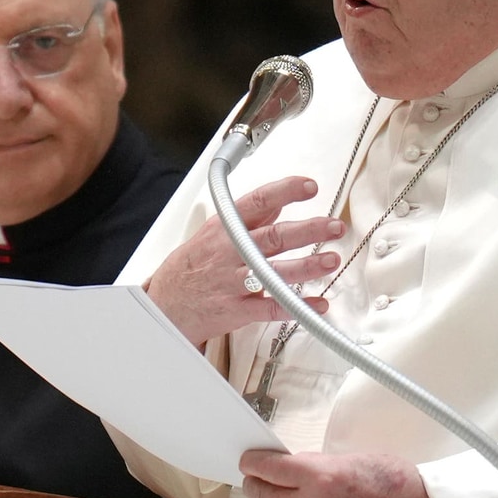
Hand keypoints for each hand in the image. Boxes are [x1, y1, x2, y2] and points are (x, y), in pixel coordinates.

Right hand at [145, 176, 344, 345]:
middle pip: (274, 236)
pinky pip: (272, 309)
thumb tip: (277, 205)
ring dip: (307, 266)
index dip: (285, 192)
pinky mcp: (237, 310)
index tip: (309, 186)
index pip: (257, 202)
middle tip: (335, 227)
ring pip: (275, 272)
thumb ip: (246, 220)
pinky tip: (318, 304)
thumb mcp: (211, 235)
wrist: (163, 307)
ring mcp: (233, 282)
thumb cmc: (189, 270)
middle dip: (309, 230)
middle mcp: (229, 253)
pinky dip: (297, 307)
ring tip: (331, 260)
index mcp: (223, 230)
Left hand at [240, 450, 452, 497]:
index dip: (253, 463)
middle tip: (255, 478)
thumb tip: (286, 468)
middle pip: (265, 496)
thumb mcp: (348, 458)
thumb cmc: (389, 480)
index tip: (248, 460)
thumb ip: (314, 465)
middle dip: (255, 484)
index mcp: (321, 476)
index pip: (269, 469)